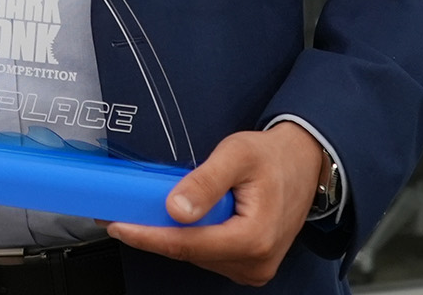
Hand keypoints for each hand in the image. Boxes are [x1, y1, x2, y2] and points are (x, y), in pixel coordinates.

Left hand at [106, 121, 321, 285]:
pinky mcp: (248, 264)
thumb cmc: (274, 157)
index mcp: (254, 239)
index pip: (186, 244)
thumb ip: (205, 181)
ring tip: (155, 207)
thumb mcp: (237, 154)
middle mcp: (254, 262)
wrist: (304, 163)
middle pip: (188, 251)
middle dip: (153, 232)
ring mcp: (252, 267)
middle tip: (122, 211)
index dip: (147, 236)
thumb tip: (175, 208)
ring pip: (195, 254)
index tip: (118, 225)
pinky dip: (190, 236)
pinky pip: (207, 253)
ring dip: (172, 233)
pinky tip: (183, 216)